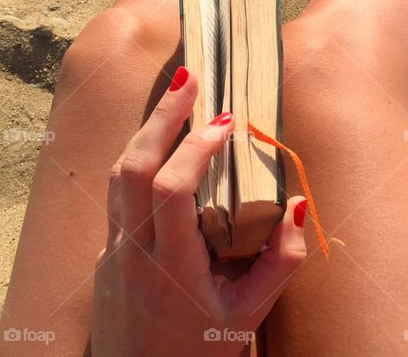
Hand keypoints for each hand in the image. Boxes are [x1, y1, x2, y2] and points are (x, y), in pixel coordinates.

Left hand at [91, 67, 307, 355]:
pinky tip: (161, 142)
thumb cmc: (199, 351)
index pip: (171, 190)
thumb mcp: (250, 314)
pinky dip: (139, 157)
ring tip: (176, 97)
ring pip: (117, 176)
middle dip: (162, 117)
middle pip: (132, 168)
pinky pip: (117, 194)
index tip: (227, 123)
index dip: (196, 150)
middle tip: (190, 77)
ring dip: (146, 131)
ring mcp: (113, 252)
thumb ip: (282, 261)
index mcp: (169, 267)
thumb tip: (300, 206)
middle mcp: (132, 253)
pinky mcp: (107, 254)